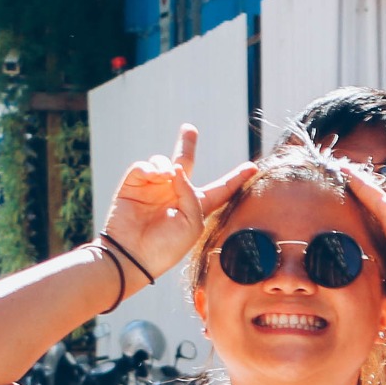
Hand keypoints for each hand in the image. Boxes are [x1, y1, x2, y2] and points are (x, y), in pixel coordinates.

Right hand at [104, 125, 254, 281]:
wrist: (132, 255)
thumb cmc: (166, 247)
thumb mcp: (192, 224)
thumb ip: (191, 194)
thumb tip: (175, 169)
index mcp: (196, 207)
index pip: (220, 190)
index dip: (235, 179)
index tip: (253, 167)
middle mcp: (175, 195)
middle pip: (185, 164)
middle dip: (186, 145)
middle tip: (189, 129)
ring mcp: (153, 189)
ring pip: (165, 163)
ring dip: (168, 165)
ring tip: (167, 176)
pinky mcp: (134, 186)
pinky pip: (144, 167)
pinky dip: (151, 167)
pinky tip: (155, 176)